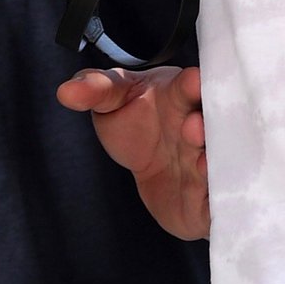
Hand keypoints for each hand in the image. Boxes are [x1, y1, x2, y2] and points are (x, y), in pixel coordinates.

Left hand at [56, 64, 207, 238]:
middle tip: (193, 127)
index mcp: (182, 97)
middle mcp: (205, 129)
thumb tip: (65, 92)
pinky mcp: (210, 201)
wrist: (155, 164)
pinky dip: (216, 202)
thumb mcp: (116, 98)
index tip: (192, 80)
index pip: (189, 87)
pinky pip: (218, 203)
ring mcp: (212, 164)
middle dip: (206, 127)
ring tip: (201, 163)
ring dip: (211, 165)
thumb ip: (95, 91)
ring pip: (219, 165)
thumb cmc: (139, 121)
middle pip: (213, 126)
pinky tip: (209, 201)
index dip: (192, 84)